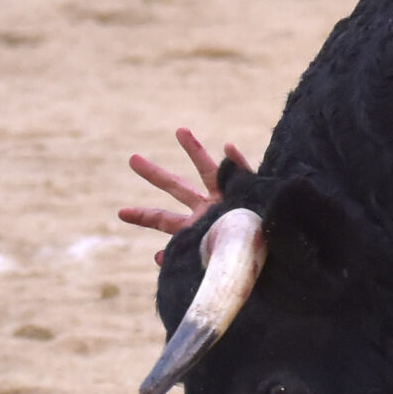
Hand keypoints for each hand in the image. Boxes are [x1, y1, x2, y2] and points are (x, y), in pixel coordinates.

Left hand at [119, 128, 253, 258]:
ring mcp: (228, 198)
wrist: (272, 255)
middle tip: (132, 159)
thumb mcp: (206, 262)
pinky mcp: (249, 191)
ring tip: (180, 131)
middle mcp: (209, 208)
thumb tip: (158, 258)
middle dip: (155, 174)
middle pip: (177, 187)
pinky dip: (235, 161)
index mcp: (197, 226)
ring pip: (208, 170)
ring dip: (194, 150)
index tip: (120, 212)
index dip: (143, 216)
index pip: (164, 219)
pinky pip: (242, 172)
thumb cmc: (240, 262)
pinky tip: (227, 147)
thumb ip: (183, 257)